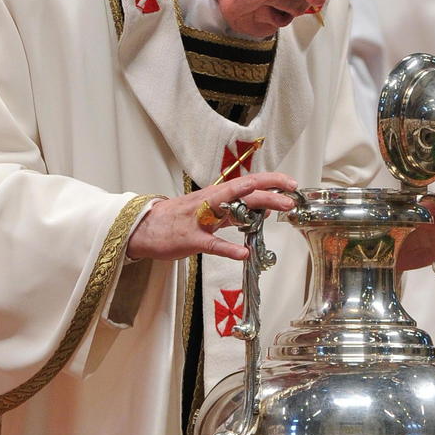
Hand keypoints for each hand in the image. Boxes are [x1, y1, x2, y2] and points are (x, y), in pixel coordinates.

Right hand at [127, 173, 297, 262]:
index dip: (270, 181)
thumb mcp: (209, 210)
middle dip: (270, 192)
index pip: (248, 183)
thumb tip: (264, 208)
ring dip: (255, 208)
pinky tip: (243, 253)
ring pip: (230, 208)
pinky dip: (228, 248)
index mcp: (216, 195)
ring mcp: (200, 219)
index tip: (291, 183)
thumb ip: (235, 211)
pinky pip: (211, 243)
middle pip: (244, 192)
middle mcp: (210, 202)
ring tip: (277, 209)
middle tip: (292, 197)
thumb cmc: (177, 219)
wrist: (143, 228)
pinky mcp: (190, 239)